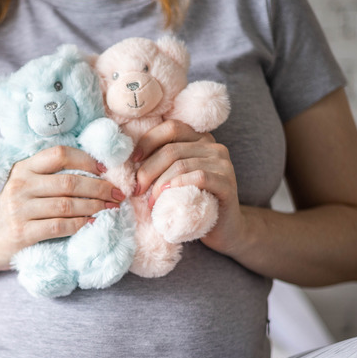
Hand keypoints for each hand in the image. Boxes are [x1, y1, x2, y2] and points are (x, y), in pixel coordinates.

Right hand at [0, 146, 125, 269]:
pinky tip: (92, 223)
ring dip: (95, 207)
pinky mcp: (22, 232)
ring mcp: (18, 209)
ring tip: (110, 209)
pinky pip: (60, 226)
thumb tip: (96, 173)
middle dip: (100, 188)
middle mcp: (19, 184)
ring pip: (68, 204)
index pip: (59, 154)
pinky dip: (80, 224)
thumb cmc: (14, 213)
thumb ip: (49, 178)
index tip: (105, 170)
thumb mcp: (24, 187)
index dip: (86, 160)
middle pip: (69, 181)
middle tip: (118, 195)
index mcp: (23, 167)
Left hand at [132, 119, 246, 255]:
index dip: (148, 141)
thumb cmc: (192, 203)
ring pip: (181, 165)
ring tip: (150, 203)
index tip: (133, 161)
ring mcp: (223, 164)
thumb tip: (129, 160)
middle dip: (148, 171)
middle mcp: (214, 147)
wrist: (223, 229)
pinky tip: (166, 198)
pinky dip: (178, 186)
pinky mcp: (227, 183)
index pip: (170, 128)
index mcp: (199, 139)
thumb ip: (162, 164)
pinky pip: (199, 177)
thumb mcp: (174, 179)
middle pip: (172, 150)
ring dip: (159, 185)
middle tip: (137, 191)